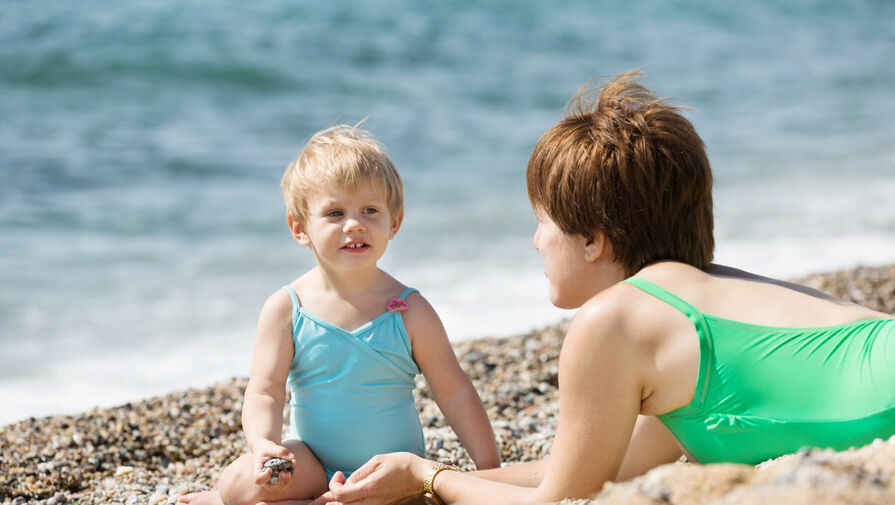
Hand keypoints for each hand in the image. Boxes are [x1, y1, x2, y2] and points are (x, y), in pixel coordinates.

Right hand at [252, 439, 296, 488]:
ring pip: (281, 486)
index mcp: (257, 472)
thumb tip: (292, 457)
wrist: (266, 449)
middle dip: (280, 482)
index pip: (258, 479)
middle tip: (285, 473)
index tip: (270, 469)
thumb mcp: (270, 447)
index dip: (265, 477)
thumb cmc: (265, 448)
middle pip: (271, 487)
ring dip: (288, 479)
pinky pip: (287, 481)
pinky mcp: (281, 479)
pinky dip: (292, 473)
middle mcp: (265, 479)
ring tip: (292, 466)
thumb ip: (279, 451)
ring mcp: (273, 480)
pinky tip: (294, 463)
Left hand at [310, 452, 432, 504]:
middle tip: (330, 489)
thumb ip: (359, 473)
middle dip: (332, 499)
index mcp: (369, 488)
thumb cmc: (402, 465)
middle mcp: (372, 502)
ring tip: (338, 495)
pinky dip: (352, 503)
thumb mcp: (378, 461)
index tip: (339, 474)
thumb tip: (346, 482)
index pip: (340, 495)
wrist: (423, 478)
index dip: (333, 486)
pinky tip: (352, 497)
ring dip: (342, 503)